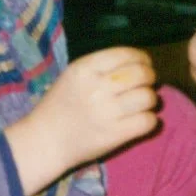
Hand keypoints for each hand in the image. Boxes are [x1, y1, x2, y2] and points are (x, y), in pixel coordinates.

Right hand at [6, 47, 158, 195]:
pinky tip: (140, 119)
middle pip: (142, 74)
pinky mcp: (115, 135)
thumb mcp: (73, 75)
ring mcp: (107, 112)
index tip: (144, 64)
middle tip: (145, 84)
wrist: (44, 141)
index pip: (126, 54)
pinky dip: (149, 120)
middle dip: (149, 77)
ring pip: (148, 97)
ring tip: (142, 104)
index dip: (142, 58)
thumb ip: (102, 66)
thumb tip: (140, 63)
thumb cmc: (60, 105)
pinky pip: (148, 121)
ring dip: (150, 99)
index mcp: (84, 69)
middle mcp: (97, 87)